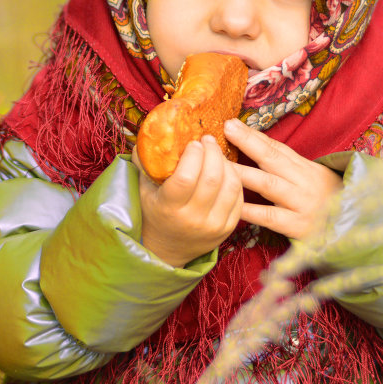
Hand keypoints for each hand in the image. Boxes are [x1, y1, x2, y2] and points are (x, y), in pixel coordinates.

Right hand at [134, 134, 242, 266]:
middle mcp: (193, 219)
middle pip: (212, 178)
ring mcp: (213, 225)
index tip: (193, 143)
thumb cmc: (154, 213)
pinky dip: (235, 179)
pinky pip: (239, 197)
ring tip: (217, 154)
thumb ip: (145, 162)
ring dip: (227, 163)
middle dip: (212, 152)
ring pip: (230, 185)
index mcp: (169, 208)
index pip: (186, 177)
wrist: (167, 249)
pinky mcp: (228, 228)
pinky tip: (226, 170)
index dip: (193, 155)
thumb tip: (148, 134)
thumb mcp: (144, 189)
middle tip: (208, 140)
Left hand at [223, 118, 342, 240]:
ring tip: (219, 164)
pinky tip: (232, 203)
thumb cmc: (328, 203)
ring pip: (267, 184)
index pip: (276, 147)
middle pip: (272, 158)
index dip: (253, 135)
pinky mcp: (298, 226)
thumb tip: (255, 146)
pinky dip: (250, 210)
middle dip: (247, 142)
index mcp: (306, 168)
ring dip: (242, 172)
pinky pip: (269, 216)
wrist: (355, 231)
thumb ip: (287, 166)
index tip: (231, 123)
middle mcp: (304, 181)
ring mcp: (301, 203)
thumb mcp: (313, 179)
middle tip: (225, 130)